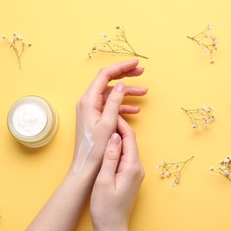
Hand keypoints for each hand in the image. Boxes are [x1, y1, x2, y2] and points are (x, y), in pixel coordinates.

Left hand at [71, 60, 146, 175]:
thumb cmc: (95, 148)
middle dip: (125, 76)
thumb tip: (121, 84)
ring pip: (111, 95)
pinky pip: (110, 106)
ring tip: (144, 92)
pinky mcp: (95, 117)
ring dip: (127, 93)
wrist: (86, 166)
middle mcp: (88, 102)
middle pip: (108, 82)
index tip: (136, 64)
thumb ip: (115, 102)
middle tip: (141, 72)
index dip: (121, 67)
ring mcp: (91, 109)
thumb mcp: (108, 123)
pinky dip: (122, 106)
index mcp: (89, 100)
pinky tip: (135, 110)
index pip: (105, 75)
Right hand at [90, 116, 144, 230]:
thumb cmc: (105, 208)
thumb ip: (110, 157)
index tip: (109, 114)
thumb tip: (114, 136)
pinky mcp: (131, 178)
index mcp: (132, 167)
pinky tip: (108, 148)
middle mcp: (137, 168)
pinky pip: (126, 157)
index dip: (119, 124)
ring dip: (118, 138)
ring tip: (104, 130)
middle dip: (119, 128)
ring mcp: (135, 174)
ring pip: (128, 149)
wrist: (112, 229)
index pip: (129, 138)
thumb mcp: (104, 181)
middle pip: (130, 141)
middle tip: (105, 118)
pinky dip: (118, 149)